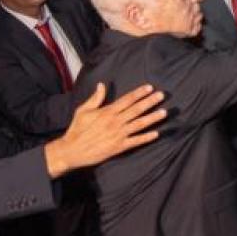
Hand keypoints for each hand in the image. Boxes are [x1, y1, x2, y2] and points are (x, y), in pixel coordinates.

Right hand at [44, 83, 166, 177]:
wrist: (72, 150)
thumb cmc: (77, 130)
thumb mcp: (83, 111)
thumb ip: (95, 98)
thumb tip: (101, 85)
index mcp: (107, 112)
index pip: (127, 100)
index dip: (139, 93)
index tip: (149, 87)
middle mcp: (115, 122)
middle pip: (136, 109)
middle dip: (150, 101)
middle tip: (162, 95)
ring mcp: (118, 134)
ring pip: (139, 124)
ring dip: (152, 118)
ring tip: (164, 112)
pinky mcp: (119, 147)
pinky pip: (135, 141)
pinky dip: (146, 138)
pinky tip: (156, 134)